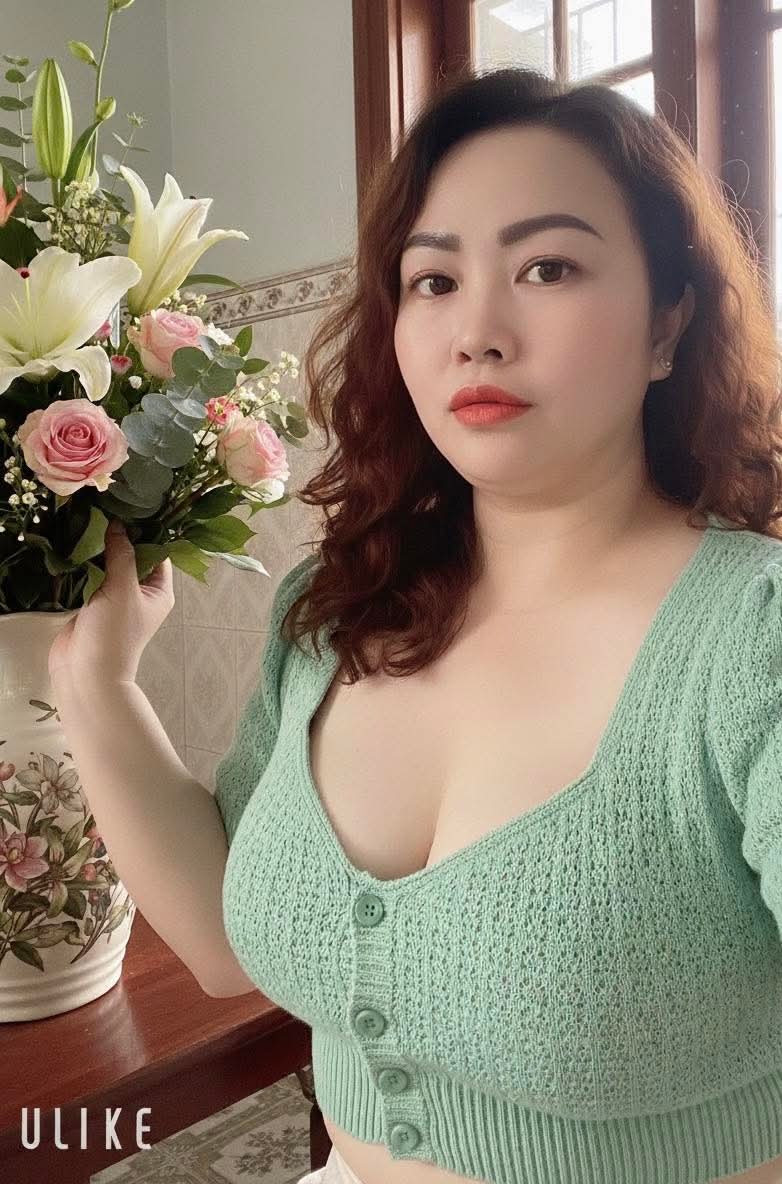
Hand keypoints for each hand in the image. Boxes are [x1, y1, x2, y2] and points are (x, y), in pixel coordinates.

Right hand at [48, 521, 174, 686]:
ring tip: (91, 521)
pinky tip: (78, 544)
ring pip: (111, 565)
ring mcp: (116, 598)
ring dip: (101, 549)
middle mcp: (141, 593)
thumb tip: (119, 524)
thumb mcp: (123, 589)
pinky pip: (93, 575)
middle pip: (134, 556)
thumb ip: (122, 554)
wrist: (86, 672)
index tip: (133, 509)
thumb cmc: (114, 635)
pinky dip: (86, 563)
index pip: (159, 553)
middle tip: (108, 510)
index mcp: (159, 591)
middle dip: (121, 537)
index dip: (148, 532)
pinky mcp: (93, 603)